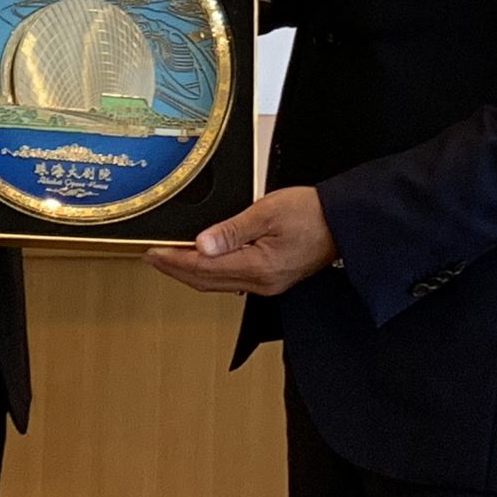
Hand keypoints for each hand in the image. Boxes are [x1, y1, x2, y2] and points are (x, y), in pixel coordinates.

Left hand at [146, 185, 337, 295]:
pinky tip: (202, 261)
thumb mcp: (267, 212)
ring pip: (218, 283)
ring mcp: (268, 284)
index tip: (154, 252)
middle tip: (152, 257)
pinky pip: (232, 280)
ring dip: (191, 272)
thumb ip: (231, 230)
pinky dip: (210, 272)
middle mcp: (262, 283)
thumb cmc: (312, 213)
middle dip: (177, 269)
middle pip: (207, 281)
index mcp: (259, 267)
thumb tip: (201, 244)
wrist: (344, 222)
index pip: (205, 267)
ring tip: (170, 259)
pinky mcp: (272, 279)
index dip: (175, 260)